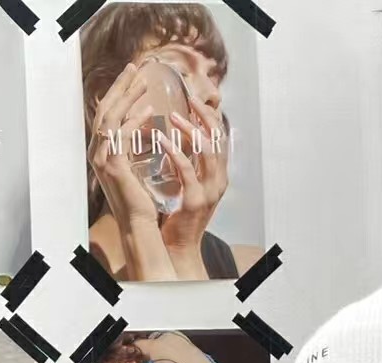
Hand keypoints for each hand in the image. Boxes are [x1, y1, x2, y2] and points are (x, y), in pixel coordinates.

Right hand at [89, 64, 161, 230]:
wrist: (138, 224)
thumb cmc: (139, 199)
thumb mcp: (134, 165)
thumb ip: (131, 144)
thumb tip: (142, 121)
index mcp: (101, 152)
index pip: (106, 114)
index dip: (117, 92)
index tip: (131, 75)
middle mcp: (97, 153)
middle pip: (105, 110)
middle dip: (120, 86)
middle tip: (135, 67)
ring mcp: (103, 160)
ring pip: (111, 118)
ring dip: (127, 97)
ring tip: (143, 81)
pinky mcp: (114, 166)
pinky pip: (122, 136)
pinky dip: (135, 120)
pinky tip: (149, 109)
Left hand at [157, 94, 229, 260]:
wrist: (178, 247)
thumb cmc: (177, 214)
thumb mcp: (188, 183)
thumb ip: (188, 162)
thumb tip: (177, 134)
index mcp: (219, 174)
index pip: (220, 136)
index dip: (209, 114)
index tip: (194, 97)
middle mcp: (219, 180)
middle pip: (219, 138)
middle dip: (205, 114)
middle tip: (189, 97)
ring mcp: (209, 191)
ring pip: (208, 151)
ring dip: (191, 129)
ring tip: (174, 115)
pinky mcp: (195, 201)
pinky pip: (188, 169)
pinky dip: (175, 151)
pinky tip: (161, 138)